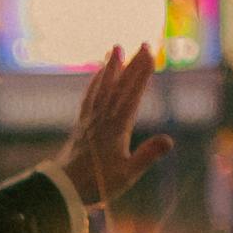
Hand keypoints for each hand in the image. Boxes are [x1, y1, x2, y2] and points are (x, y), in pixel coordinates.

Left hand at [62, 43, 168, 222]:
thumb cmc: (97, 185)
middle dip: (133, 64)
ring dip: (111, 67)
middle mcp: (103, 118)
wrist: (63, 189)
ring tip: (116, 48)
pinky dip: (95, 83)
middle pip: (120, 86)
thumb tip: (169, 140)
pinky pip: (89, 98)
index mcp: (117, 127)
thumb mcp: (127, 174)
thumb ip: (147, 156)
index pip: (132, 93)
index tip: (150, 53)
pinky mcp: (81, 126)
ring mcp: (90, 120)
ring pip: (102, 87)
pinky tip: (98, 75)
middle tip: (144, 43)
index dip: (142, 72)